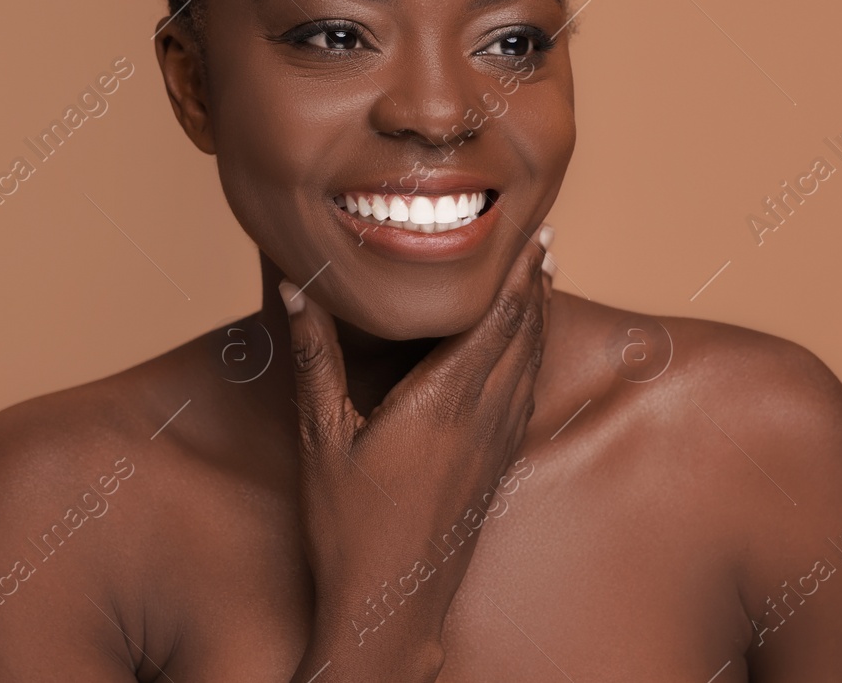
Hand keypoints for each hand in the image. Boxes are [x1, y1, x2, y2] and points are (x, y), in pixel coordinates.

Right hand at [281, 226, 554, 667]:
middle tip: (541, 239)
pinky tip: (527, 353)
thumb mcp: (319, 438)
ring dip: (538, 318)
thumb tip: (299, 289)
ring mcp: (494, 445)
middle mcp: (480, 418)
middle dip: (533, 283)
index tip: (528, 233)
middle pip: (521, 334)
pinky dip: (532, 359)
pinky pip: (525, 397)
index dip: (514, 273)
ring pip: (530, 364)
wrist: (391, 609)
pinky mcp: (496, 469)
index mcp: (441, 401)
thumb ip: (315, 358)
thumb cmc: (347, 529)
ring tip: (542, 281)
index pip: (492, 319)